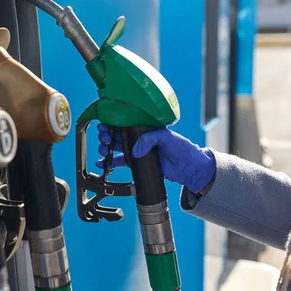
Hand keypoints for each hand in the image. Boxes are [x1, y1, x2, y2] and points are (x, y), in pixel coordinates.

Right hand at [96, 123, 215, 193]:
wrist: (189, 168)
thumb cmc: (182, 148)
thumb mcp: (167, 137)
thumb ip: (150, 139)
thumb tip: (134, 150)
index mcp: (145, 127)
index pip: (125, 122)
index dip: (113, 122)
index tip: (104, 124)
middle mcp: (139, 137)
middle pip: (117, 133)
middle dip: (106, 134)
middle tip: (104, 138)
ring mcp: (137, 150)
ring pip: (116, 146)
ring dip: (106, 147)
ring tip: (103, 150)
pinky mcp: (137, 163)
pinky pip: (120, 161)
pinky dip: (109, 162)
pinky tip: (101, 162)